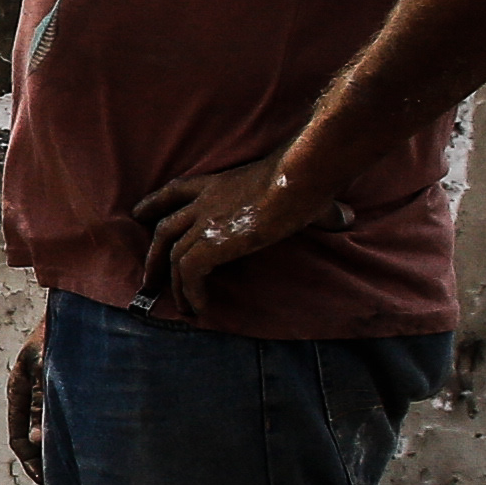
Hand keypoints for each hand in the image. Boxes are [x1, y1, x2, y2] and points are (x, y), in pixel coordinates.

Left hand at [134, 155, 344, 314]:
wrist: (297, 177)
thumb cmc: (305, 178)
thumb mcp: (303, 191)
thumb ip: (319, 207)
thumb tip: (347, 218)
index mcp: (217, 183)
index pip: (175, 191)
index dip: (155, 203)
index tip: (139, 213)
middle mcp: (204, 202)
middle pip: (163, 228)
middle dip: (153, 254)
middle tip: (149, 278)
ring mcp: (204, 222)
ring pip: (173, 256)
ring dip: (174, 284)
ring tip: (180, 306)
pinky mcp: (212, 242)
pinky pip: (189, 274)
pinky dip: (191, 292)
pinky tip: (201, 307)